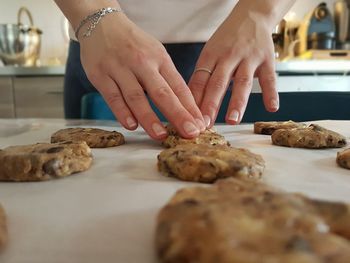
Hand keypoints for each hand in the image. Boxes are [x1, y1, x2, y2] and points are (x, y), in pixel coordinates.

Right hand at [79, 13, 204, 139]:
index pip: (179, 87)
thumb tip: (185, 108)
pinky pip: (112, 96)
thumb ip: (167, 78)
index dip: (190, 108)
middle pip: (162, 93)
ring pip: (136, 97)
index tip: (200, 125)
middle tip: (190, 133)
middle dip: (178, 115)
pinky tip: (131, 125)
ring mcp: (120, 68)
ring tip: (161, 135)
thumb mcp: (155, 54)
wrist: (102, 23)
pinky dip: (122, 112)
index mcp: (160, 58)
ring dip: (150, 118)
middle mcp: (142, 63)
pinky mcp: (100, 75)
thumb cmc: (133, 44)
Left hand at [189, 10, 278, 126]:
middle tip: (206, 124)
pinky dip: (271, 93)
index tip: (192, 119)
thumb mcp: (210, 53)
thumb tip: (191, 104)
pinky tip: (271, 108)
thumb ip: (203, 76)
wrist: (252, 16)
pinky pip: (269, 78)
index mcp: (210, 55)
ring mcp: (248, 57)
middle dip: (211, 105)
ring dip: (237, 102)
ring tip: (232, 120)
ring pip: (242, 82)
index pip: (200, 80)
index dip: (195, 100)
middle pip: (218, 83)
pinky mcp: (266, 59)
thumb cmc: (227, 40)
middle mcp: (228, 56)